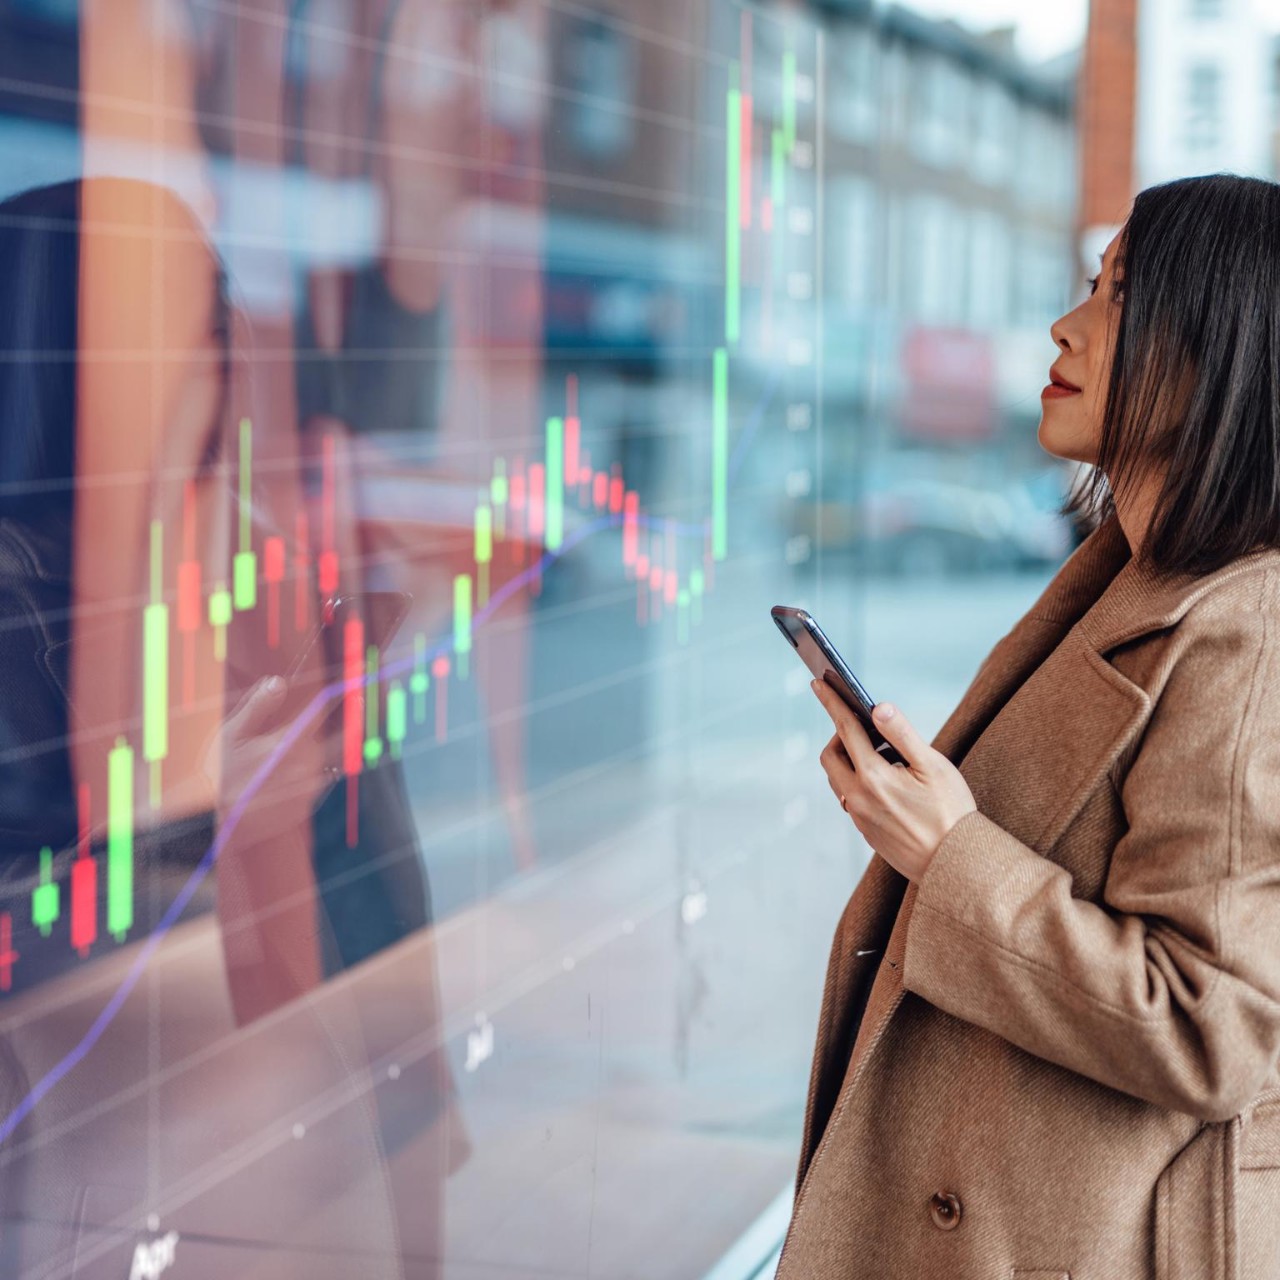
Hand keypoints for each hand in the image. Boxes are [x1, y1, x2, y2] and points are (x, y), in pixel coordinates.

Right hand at [206, 675, 336, 839]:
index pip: (322, 712)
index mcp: (289, 741)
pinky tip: (274, 785)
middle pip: (323, 740)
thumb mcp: (231, 734)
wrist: (217, 823)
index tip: (356, 687)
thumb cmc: (220, 774)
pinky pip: (311, 785)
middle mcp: (305, 764)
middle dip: (308, 738)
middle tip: (279, 746)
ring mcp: (307, 787)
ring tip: (271, 769)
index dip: (340, 696)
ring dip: (304, 760)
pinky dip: (300, 780)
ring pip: (319, 763)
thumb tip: (279, 682)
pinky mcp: (305, 805)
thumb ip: (258, 706)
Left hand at [811, 679, 976, 882]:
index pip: (845, 729)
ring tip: (883, 754)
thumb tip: (878, 707)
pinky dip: (858, 780)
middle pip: (831, 756)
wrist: (956, 865)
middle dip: (840, 735)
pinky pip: (849, 797)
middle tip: (865, 727)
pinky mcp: (865, 831)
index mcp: (873, 777)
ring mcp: (859, 817)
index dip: (831, 702)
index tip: (817, 682)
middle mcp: (858, 798)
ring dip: (849, 759)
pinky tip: (886, 780)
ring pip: (837, 779)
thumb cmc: (951, 812)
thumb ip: (902, 734)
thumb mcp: (933, 766)